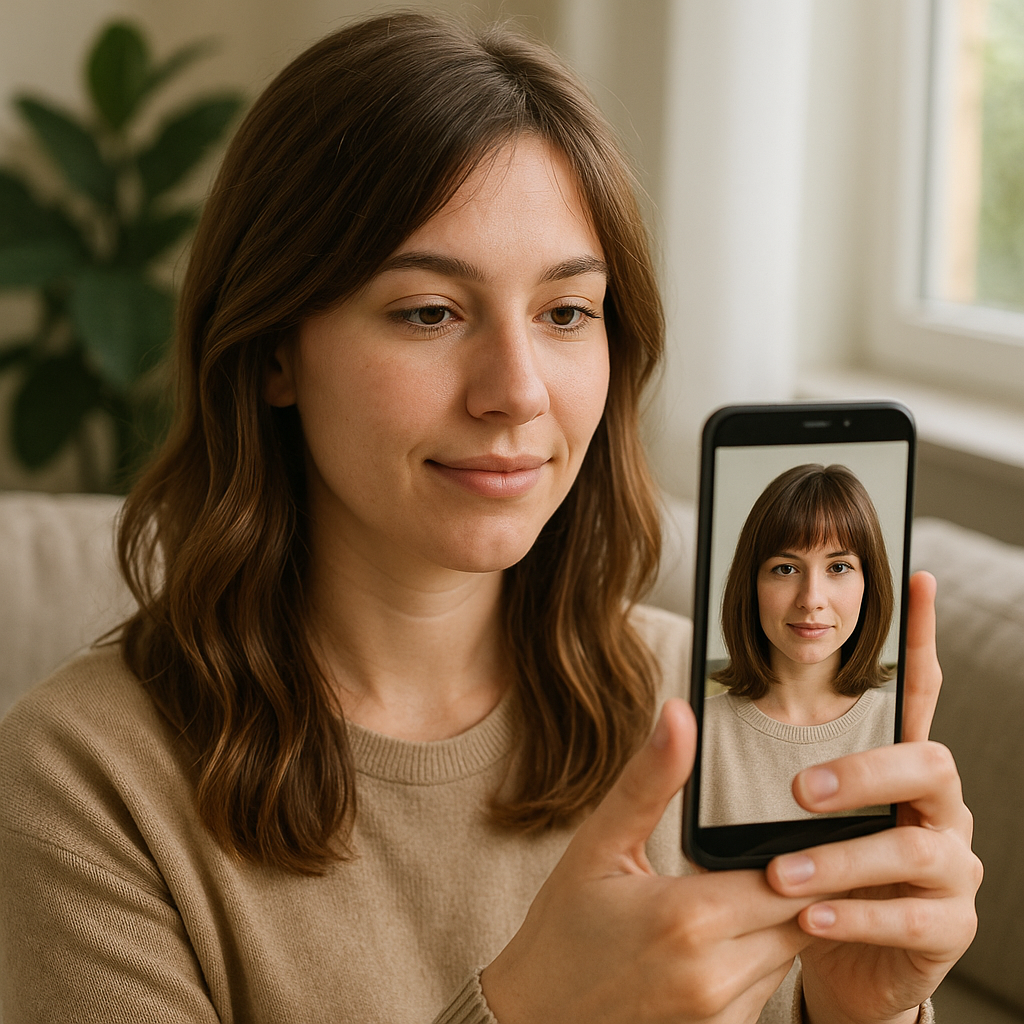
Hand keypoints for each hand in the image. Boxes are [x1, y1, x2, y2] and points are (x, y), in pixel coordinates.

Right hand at [481, 699, 813, 1023]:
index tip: (797, 829)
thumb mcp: (599, 844)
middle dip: (790, 883)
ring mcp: (721, 1017)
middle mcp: (715, 976)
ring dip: (776, 922)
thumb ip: (650, 780)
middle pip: (801, 917)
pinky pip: (766, 991)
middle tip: (771, 855)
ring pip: (789, 954)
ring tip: (741, 893)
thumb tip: (679, 716)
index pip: (786, 875)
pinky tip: (719, 939)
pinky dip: (755, 961)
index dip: (798, 850)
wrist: (534, 1019)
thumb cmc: (563, 930)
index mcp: (688, 918)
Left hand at [766, 572, 982, 1023]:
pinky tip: (810, 917)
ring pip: (913, 846)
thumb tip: (686, 707)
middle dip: (866, 772)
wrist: (835, 966)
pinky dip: (856, 914)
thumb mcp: (786, 818)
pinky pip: (912, 917)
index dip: (919, 638)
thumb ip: (760, 766)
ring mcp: (948, 865)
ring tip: (779, 872)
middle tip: (799, 790)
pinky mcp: (946, 926)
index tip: (915, 579)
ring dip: (842, 857)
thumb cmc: (806, 871)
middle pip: (929, 764)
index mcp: (895, 769)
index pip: (915, 694)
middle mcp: (935, 807)